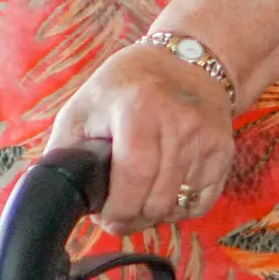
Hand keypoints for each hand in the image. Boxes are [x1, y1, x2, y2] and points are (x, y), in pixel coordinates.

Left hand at [46, 43, 235, 231]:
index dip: (117, 210)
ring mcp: (206, 138)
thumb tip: (55, 193)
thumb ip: (65, 148)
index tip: (104, 217)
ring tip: (139, 201)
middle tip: (118, 214)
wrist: (188, 60)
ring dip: (155, 215)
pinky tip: (164, 194)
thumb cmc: (127, 84)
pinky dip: (180, 208)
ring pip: (179, 206)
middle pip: (157, 200)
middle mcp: (179, 123)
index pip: (133, 177)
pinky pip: (202, 202)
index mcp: (138, 109)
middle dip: (133, 219)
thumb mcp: (85, 105)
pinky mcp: (223, 150)